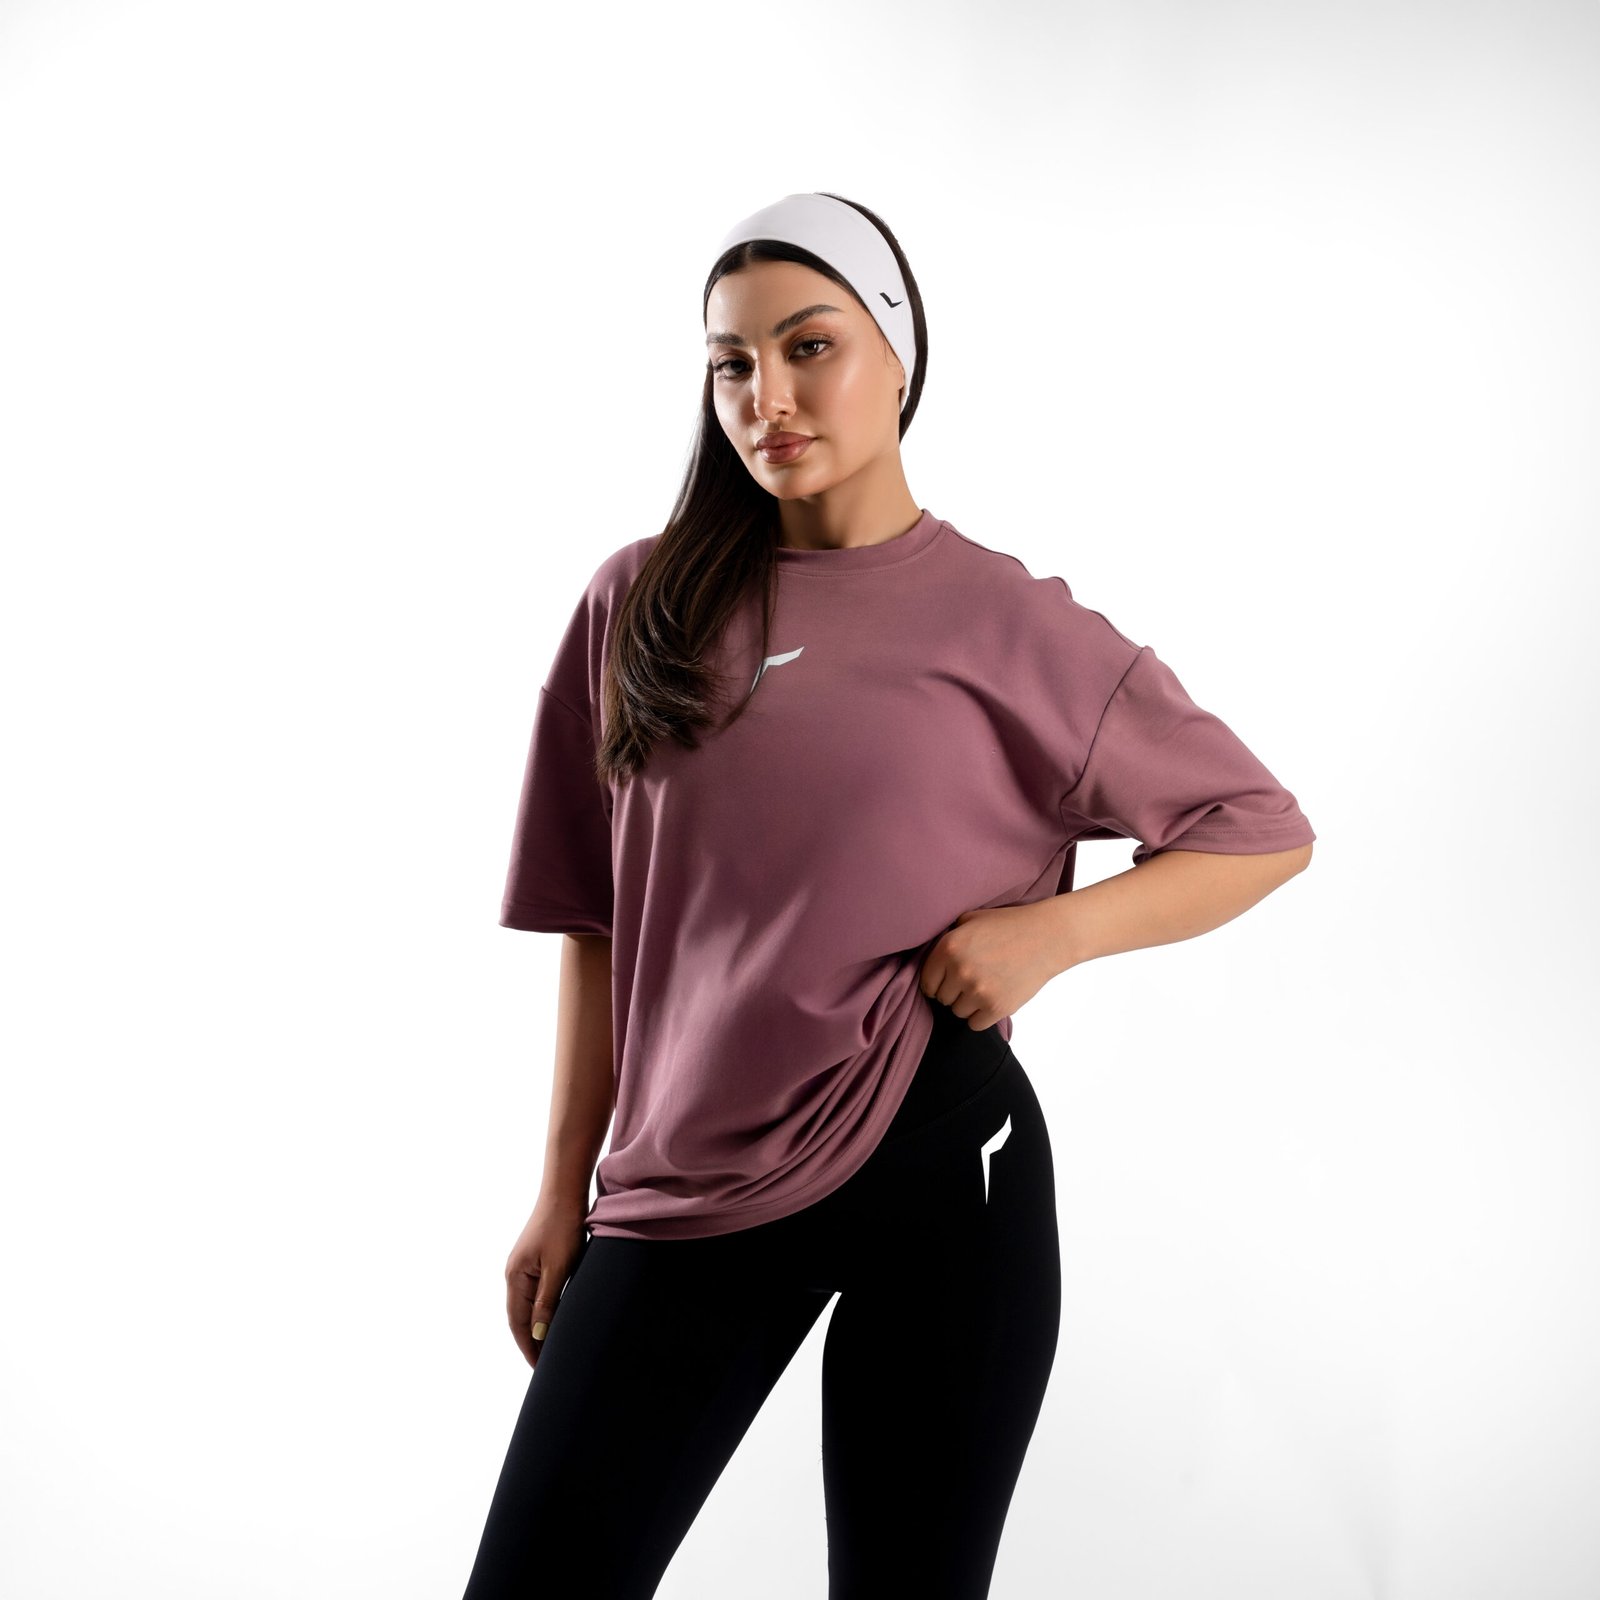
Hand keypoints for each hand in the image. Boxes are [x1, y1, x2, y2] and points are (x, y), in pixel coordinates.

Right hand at [505, 1195, 588, 1368]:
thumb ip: (547, 1302)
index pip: (518, 1323)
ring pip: (527, 1306)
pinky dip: (542, 1310)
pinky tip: (554, 1318)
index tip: (540, 1369)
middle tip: (546, 1366)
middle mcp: (514, 1274)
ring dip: (536, 1327)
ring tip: (550, 1349)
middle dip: (531, 1342)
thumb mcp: (558, 1267)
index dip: (529, 1347)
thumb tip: (537, 1335)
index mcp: (515, 1278)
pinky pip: (535, 1293)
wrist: (565, 1191)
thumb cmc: (563, 1227)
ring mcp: (523, 1266)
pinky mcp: (535, 1259)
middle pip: (519, 1317)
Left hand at [918, 902, 1059, 1031]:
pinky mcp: (997, 1008)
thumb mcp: (970, 919)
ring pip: (958, 1012)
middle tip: (972, 981)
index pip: (926, 982)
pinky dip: (982, 1016)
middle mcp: (959, 971)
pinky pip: (975, 1024)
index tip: (946, 982)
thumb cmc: (1008, 925)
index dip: (936, 983)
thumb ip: (948, 936)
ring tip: (985, 988)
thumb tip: (928, 953)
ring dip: (968, 1005)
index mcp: (948, 948)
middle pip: (942, 999)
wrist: (1046, 937)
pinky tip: (992, 1000)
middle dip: (954, 992)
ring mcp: (978, 991)